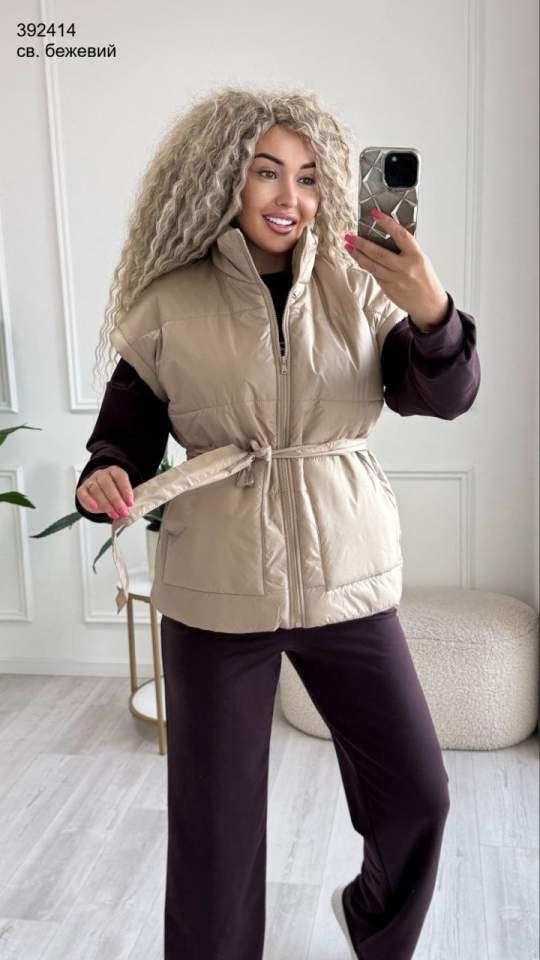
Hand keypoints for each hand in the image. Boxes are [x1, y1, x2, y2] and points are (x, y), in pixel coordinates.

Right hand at [77, 466, 133, 519]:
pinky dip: (89, 501)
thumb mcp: (122, 493)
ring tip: (114, 514)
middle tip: (122, 511)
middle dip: (116, 500)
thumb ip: (125, 499)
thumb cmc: (113, 492)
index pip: (120, 477)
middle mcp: (101, 474)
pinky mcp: (82, 489)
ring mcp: (90, 481)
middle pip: (107, 484)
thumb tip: (128, 508)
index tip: (130, 503)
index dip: (126, 490)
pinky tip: (95, 508)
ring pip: (96, 490)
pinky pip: (83, 494)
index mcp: (114, 471)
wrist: (99, 493)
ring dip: (106, 504)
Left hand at [344, 211, 448, 327]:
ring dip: (358, 255)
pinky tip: (359, 259)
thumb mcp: (421, 259)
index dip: (386, 223)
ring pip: (372, 266)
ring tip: (348, 246)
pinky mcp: (388, 290)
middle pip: (378, 253)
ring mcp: (395, 280)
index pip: (400, 235)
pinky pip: (375, 275)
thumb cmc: (426, 279)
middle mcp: (405, 268)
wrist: (429, 304)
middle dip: (361, 244)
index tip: (375, 215)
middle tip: (350, 236)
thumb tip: (391, 231)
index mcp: (416, 256)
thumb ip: (407, 247)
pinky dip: (367, 266)